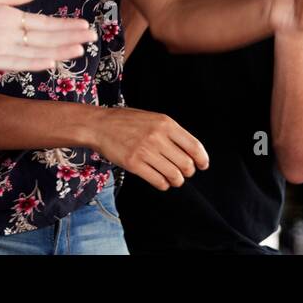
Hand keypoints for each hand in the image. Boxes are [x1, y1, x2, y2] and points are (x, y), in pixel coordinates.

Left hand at [0, 0, 93, 77]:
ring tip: (79, 48)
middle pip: (45, 38)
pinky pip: (16, 61)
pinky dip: (34, 61)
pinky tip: (50, 60)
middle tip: (92, 36)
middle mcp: (9, 36)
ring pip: (36, 51)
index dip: (63, 25)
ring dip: (58, 50)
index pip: (42, 24)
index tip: (84, 25)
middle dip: (68, 37)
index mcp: (8, 20)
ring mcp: (1, 49)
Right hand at [91, 107, 208, 190]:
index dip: (202, 159)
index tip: (203, 165)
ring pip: (174, 175)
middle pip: (186, 164)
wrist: (99, 125)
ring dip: (176, 180)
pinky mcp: (134, 164)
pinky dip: (163, 184)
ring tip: (171, 178)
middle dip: (188, 172)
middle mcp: (158, 137)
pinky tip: (160, 181)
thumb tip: (190, 151)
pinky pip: (158, 181)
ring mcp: (145, 151)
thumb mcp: (152, 118)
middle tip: (183, 172)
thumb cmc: (126, 121)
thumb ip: (170, 132)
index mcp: (165, 123)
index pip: (194, 146)